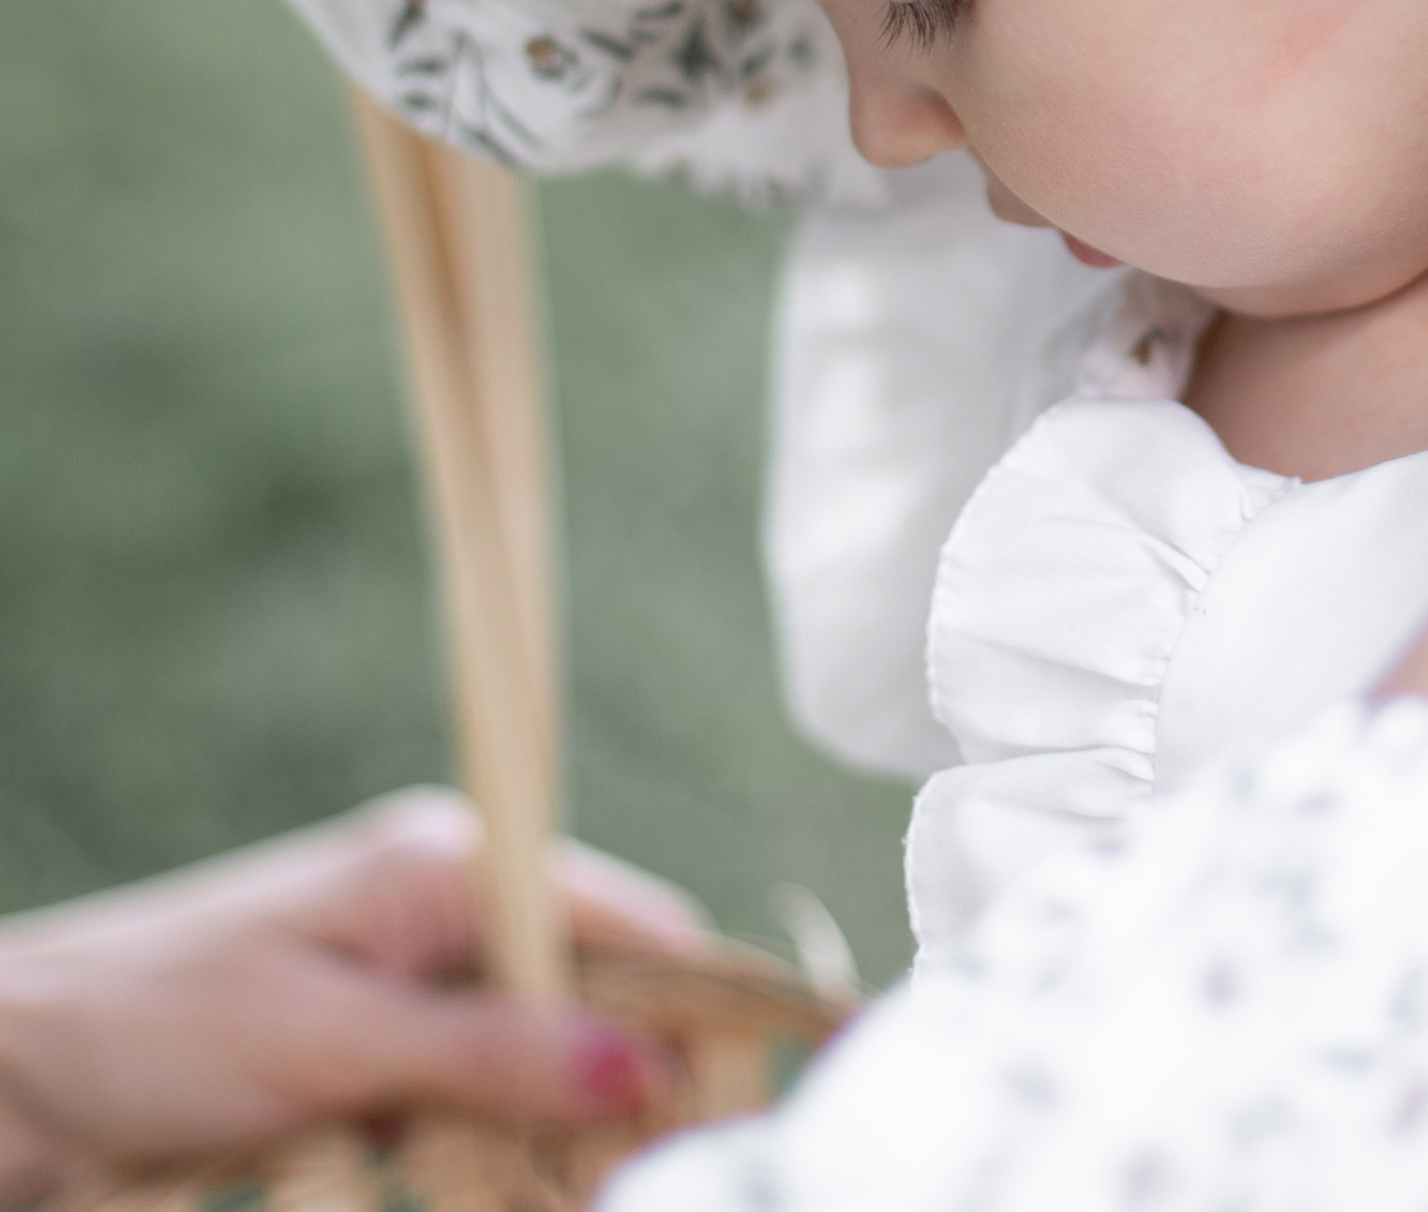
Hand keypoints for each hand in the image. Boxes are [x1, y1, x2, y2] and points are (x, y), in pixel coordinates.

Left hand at [0, 790, 702, 1191]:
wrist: (11, 1064)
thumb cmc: (151, 1027)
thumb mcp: (330, 1043)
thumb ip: (489, 1051)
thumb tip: (641, 1064)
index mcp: (448, 864)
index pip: (622, 920)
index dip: (693, 1001)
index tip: (739, 1093)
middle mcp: (447, 904)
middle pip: (593, 989)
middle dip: (631, 1082)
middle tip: (659, 1174)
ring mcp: (412, 973)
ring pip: (541, 1048)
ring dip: (563, 1127)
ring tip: (592, 1193)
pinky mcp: (378, 1042)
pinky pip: (480, 1087)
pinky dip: (500, 1143)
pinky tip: (516, 1188)